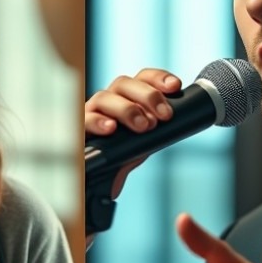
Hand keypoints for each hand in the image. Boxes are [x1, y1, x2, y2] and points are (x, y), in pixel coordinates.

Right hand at [84, 68, 181, 197]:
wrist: (100, 184)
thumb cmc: (124, 157)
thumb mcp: (146, 141)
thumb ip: (159, 129)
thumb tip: (183, 121)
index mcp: (128, 98)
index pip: (142, 78)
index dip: (159, 78)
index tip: (175, 87)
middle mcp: (109, 101)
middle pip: (124, 82)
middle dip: (147, 96)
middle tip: (164, 116)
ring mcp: (92, 114)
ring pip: (104, 97)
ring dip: (127, 109)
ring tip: (143, 126)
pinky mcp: (78, 130)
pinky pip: (83, 120)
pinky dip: (98, 121)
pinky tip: (111, 128)